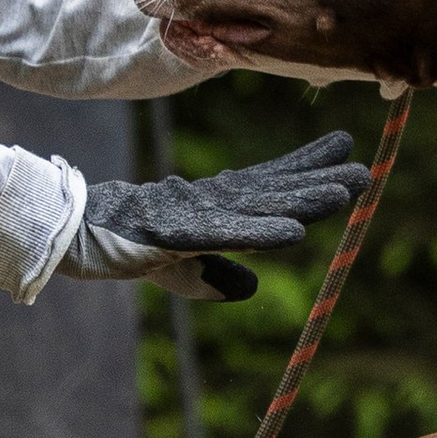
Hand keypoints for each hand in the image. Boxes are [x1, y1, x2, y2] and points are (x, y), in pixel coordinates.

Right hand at [62, 131, 371, 297]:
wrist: (73, 232)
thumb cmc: (127, 246)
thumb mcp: (182, 270)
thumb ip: (217, 274)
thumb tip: (252, 288)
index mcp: (215, 205)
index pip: (268, 184)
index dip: (306, 167)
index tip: (344, 149)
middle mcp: (211, 202)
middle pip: (274, 190)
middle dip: (319, 179)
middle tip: (363, 167)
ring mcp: (194, 214)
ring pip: (259, 206)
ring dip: (304, 199)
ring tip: (346, 189)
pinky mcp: (174, 232)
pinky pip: (224, 235)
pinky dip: (259, 234)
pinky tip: (293, 234)